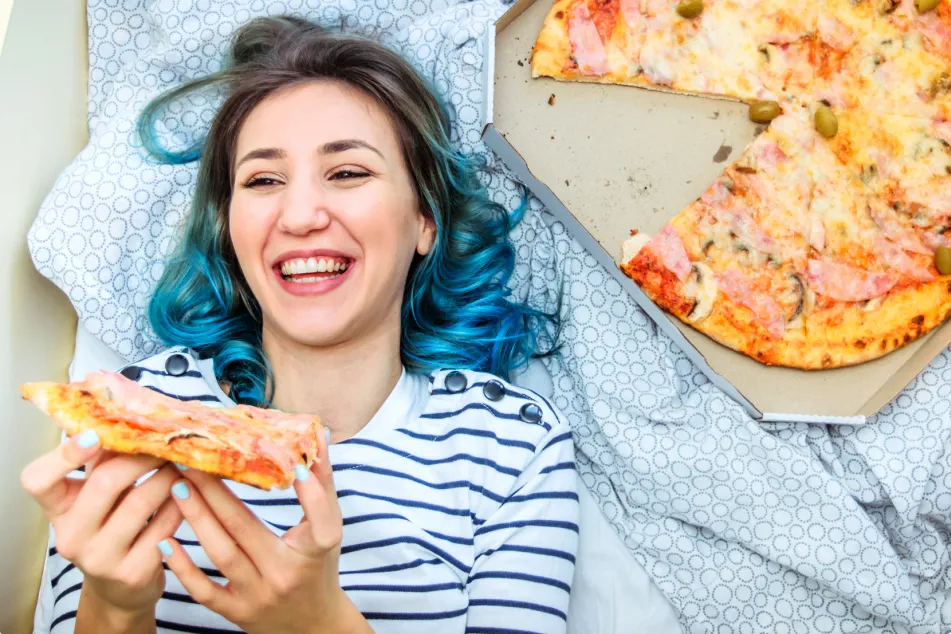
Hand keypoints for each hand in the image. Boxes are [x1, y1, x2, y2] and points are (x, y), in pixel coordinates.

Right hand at [20, 430, 183, 617]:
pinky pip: (165, 524)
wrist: (122, 587)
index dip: (64, 455)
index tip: (95, 435)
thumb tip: (125, 416)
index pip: (38, 481)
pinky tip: (186, 495)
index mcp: (57, 510)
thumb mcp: (99, 496)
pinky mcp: (132, 572)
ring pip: (141, 501)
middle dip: (141, 457)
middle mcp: (71, 536)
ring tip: (178, 467)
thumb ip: (104, 462)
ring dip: (167, 477)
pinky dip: (181, 503)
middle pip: (104, 482)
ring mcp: (100, 558)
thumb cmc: (112, 527)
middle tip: (163, 447)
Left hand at [160, 430, 369, 633]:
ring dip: (196, 518)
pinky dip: (183, 567)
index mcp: (315, 550)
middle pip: (246, 528)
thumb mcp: (329, 528)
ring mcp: (258, 596)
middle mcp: (285, 574)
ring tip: (177, 487)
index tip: (293, 466)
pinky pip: (204, 591)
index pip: (320, 520)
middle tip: (192, 462)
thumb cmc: (319, 566)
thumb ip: (322, 483)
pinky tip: (167, 540)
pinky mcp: (238, 613)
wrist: (311, 625)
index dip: (311, 494)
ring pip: (222, 554)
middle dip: (215, 492)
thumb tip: (318, 434)